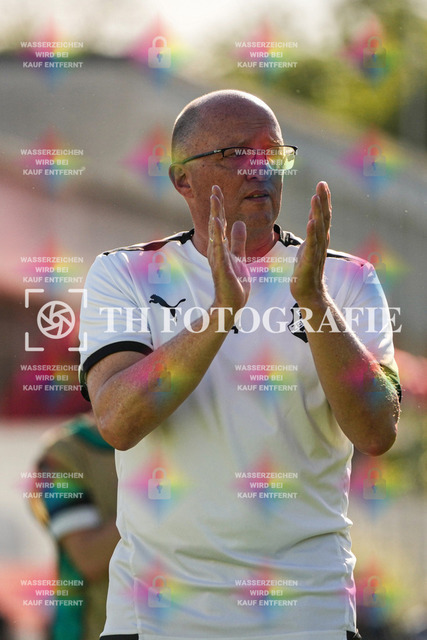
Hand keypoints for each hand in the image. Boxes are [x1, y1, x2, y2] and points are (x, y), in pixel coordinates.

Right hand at [207, 185, 250, 311]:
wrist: (231, 303)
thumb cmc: (233, 282)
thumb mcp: (238, 256)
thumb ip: (238, 240)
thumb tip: (239, 223)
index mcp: (221, 246)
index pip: (219, 222)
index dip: (218, 206)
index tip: (216, 189)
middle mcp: (217, 250)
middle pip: (216, 224)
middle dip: (215, 206)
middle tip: (215, 188)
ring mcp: (218, 258)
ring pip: (216, 233)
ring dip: (216, 216)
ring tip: (215, 200)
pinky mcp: (222, 268)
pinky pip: (220, 250)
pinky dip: (219, 237)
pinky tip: (219, 225)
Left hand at [290, 181, 330, 304]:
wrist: (308, 292)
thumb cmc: (307, 269)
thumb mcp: (308, 245)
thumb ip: (312, 230)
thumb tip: (314, 213)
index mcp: (320, 237)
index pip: (323, 215)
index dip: (324, 199)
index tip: (322, 184)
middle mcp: (321, 242)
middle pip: (324, 218)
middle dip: (323, 200)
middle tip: (322, 184)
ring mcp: (316, 251)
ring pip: (318, 228)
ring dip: (318, 212)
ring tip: (315, 197)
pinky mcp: (310, 261)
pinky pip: (311, 245)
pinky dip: (312, 233)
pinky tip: (311, 221)